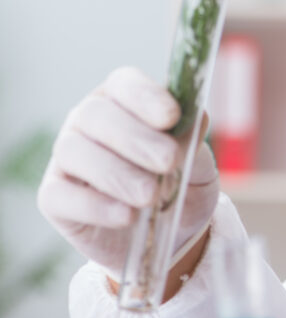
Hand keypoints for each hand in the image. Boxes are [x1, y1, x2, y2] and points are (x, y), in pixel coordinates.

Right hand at [37, 67, 218, 280]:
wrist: (172, 234)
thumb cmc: (182, 184)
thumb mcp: (198, 162)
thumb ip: (194, 140)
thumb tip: (193, 118)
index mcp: (125, 100)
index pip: (124, 83)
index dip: (146, 96)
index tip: (172, 116)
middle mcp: (88, 120)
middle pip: (96, 114)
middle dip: (136, 138)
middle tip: (168, 161)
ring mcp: (67, 157)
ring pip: (74, 151)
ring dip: (116, 173)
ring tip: (151, 195)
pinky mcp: (54, 197)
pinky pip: (60, 195)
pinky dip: (96, 206)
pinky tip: (127, 216)